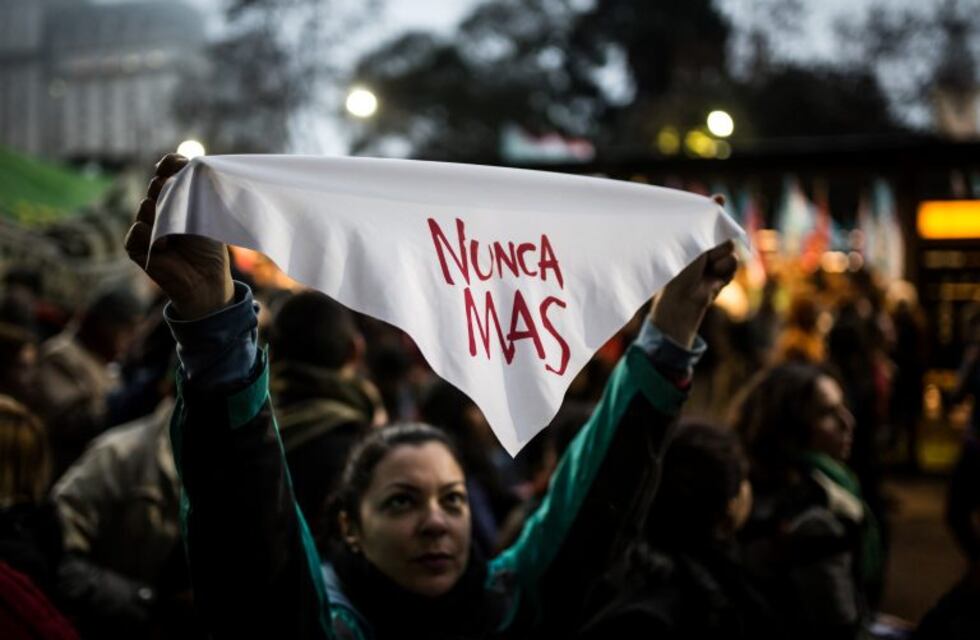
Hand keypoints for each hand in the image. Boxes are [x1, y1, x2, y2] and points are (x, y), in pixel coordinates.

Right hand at [124, 154, 233, 318]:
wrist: (207, 279)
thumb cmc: (210, 247)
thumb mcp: (208, 214)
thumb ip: (200, 191)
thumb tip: (195, 165)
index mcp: (174, 199)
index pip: (166, 171)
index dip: (170, 165)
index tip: (179, 163)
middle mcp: (157, 210)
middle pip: (156, 187)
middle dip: (167, 188)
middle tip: (179, 197)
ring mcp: (145, 228)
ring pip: (145, 207)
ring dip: (161, 213)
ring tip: (177, 228)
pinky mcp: (136, 248)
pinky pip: (137, 232)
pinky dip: (149, 235)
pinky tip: (163, 245)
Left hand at [650, 194, 736, 347]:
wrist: (682, 295)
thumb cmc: (680, 266)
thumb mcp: (690, 238)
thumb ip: (705, 219)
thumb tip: (721, 196)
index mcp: (693, 237)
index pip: (711, 219)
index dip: (716, 211)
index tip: (719, 199)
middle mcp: (705, 247)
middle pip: (724, 231)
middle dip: (716, 238)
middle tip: (703, 250)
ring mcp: (715, 260)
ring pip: (730, 247)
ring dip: (718, 255)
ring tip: (705, 266)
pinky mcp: (724, 274)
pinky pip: (734, 262)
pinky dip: (724, 268)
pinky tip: (713, 276)